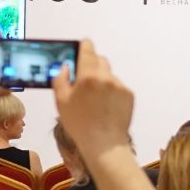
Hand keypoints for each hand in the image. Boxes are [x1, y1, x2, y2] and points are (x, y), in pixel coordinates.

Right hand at [54, 41, 135, 162]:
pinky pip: (118, 87)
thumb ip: (61, 79)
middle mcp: (106, 77)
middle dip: (92, 66)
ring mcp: (119, 86)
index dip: (84, 46)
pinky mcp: (129, 95)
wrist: (104, 143)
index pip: (88, 49)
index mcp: (88, 76)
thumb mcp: (61, 101)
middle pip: (100, 60)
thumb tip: (66, 66)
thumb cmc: (80, 124)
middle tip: (84, 80)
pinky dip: (112, 92)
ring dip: (102, 81)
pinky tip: (105, 107)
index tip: (83, 46)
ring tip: (95, 101)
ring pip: (109, 75)